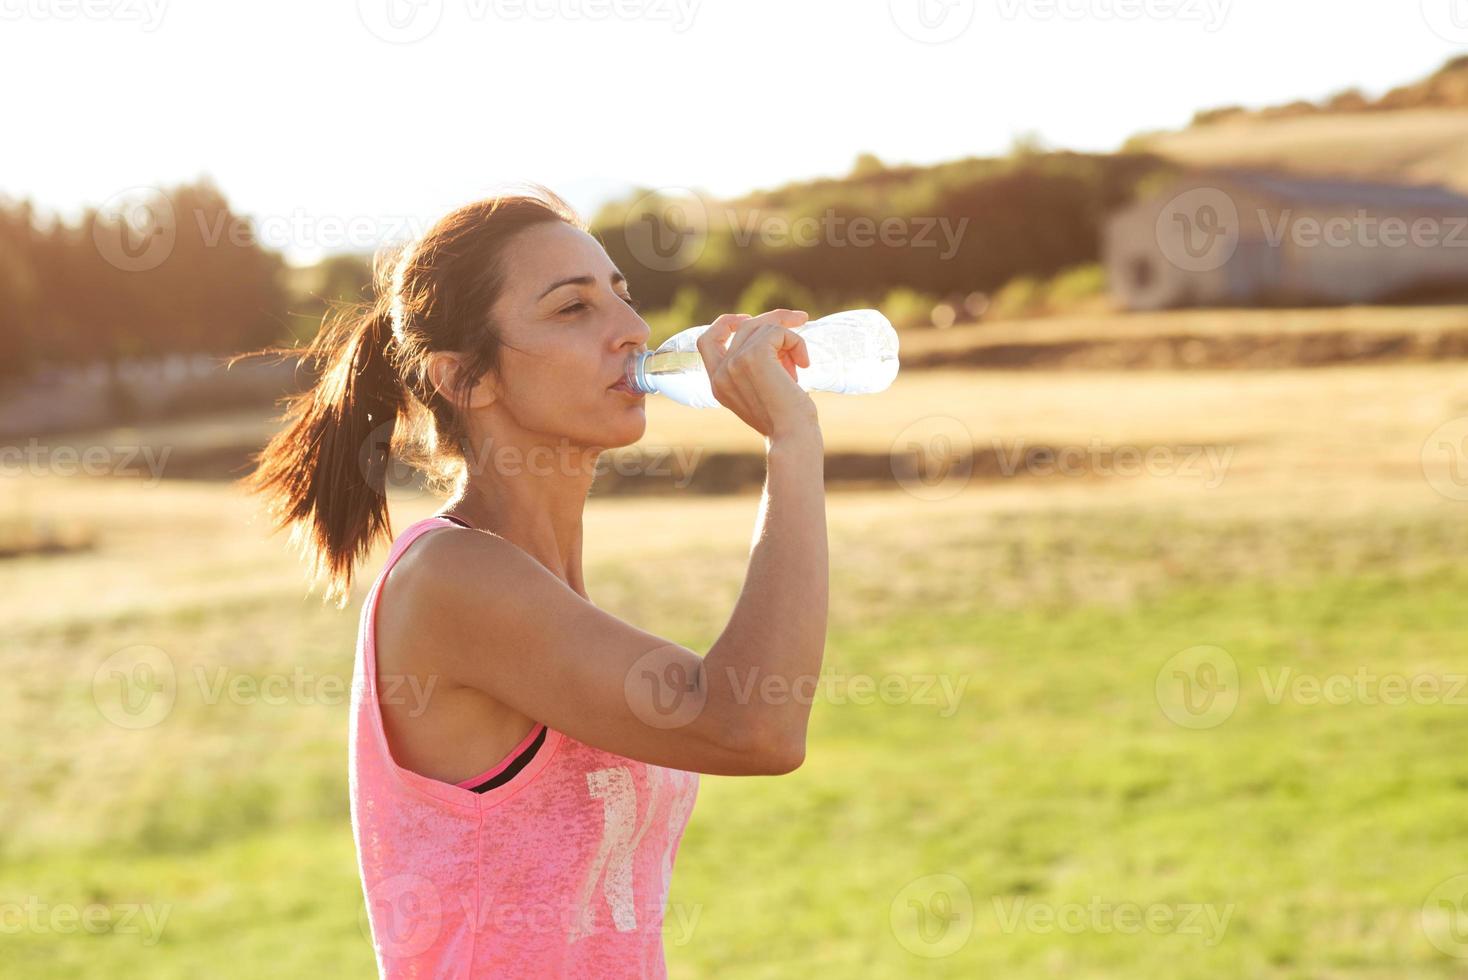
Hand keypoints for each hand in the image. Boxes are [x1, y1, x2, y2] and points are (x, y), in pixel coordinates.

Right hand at [695, 309, 819, 438]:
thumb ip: (757, 368)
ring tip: (801, 361)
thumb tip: (776, 334)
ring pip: (763, 326)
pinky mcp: (755, 355)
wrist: (793, 438)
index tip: (749, 320)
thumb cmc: (786, 420)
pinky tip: (804, 364)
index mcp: (718, 383)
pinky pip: (778, 332)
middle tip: (801, 319)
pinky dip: (796, 342)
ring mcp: (735, 362)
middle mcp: (722, 372)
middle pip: (743, 326)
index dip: (725, 323)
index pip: (706, 340)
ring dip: (790, 337)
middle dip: (774, 320)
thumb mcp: (762, 391)